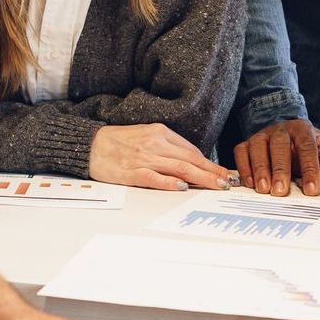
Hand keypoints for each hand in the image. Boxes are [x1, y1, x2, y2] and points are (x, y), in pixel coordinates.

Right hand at [88, 123, 231, 190]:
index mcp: (159, 132)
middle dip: (213, 172)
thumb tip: (192, 161)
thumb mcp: (146, 135)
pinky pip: (155, 178)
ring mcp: (144, 158)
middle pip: (190, 159)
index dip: (210, 163)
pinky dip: (170, 182)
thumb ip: (168, 146)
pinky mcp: (132, 172)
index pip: (191, 150)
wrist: (90, 145)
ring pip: (179, 168)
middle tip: (229, 182)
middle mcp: (154, 144)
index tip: (224, 173)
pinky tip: (183, 187)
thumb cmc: (119, 141)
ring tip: (217, 186)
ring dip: (201, 178)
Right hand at [233, 119, 319, 195]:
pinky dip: (244, 167)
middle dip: (280, 169)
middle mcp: (280, 129)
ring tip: (264, 189)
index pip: (307, 147)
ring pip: (258, 147)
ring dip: (260, 169)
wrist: (291, 137)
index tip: (311, 190)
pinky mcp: (248, 144)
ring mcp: (262, 135)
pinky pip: (241, 152)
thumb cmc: (312, 149)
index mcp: (303, 129)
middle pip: (279, 145)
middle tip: (281, 191)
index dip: (310, 169)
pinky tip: (250, 183)